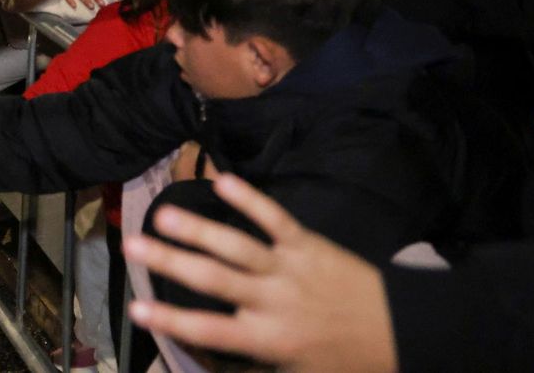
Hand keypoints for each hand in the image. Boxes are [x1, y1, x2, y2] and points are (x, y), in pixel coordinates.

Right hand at [122, 173, 397, 372]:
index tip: (135, 307)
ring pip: (237, 246)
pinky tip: (222, 179)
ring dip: (198, 229)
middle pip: (214, 280)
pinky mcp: (307, 244)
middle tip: (132, 245)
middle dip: (170, 261)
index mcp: (267, 338)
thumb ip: (255, 369)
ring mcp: (289, 268)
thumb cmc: (345, 361)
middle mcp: (272, 301)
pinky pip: (275, 219)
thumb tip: (216, 366)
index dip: (171, 319)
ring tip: (163, 214)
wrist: (401, 331)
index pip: (210, 330)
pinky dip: (250, 199)